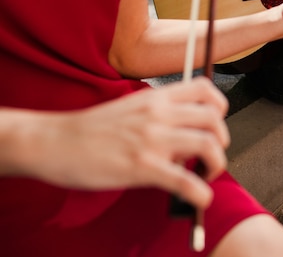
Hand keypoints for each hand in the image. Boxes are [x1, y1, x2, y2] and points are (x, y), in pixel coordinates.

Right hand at [16, 77, 228, 209]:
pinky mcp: (142, 166)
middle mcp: (158, 113)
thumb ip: (161, 116)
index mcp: (156, 97)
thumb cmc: (91, 129)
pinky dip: (201, 192)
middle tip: (211, 154)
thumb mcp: (132, 108)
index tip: (216, 123)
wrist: (55, 141)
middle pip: (214, 118)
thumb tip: (187, 138)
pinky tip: (200, 197)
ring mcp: (151, 139)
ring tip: (206, 175)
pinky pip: (185, 180)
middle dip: (223, 140)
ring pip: (208, 144)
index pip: (205, 88)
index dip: (220, 106)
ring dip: (217, 164)